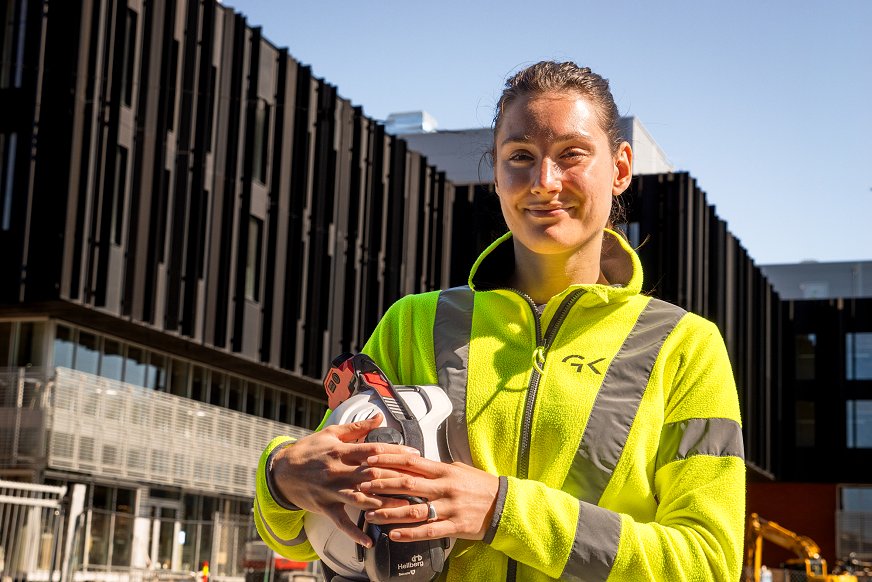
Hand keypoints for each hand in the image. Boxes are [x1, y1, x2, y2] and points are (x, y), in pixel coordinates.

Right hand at [270, 413, 419, 546]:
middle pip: (370, 474)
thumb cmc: (309, 450)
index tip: (414, 455)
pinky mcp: (325, 507)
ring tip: (404, 508)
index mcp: (341, 451)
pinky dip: (355, 533)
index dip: (394, 452)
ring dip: (383, 503)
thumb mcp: (331, 433)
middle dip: (395, 478)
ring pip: (360, 498)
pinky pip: (341, 522)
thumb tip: (379, 417)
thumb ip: (357, 427)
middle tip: (417, 482)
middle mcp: (338, 470)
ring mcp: (331, 490)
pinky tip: (370, 540)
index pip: (372, 450)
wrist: (281, 471)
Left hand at [358, 454, 499, 541]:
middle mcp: (444, 487)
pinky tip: (393, 535)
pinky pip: (428, 531)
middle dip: (382, 485)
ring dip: (389, 512)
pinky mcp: (454, 527)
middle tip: (361, 486)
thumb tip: (413, 463)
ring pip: (414, 510)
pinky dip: (409, 534)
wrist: (504, 504)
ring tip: (370, 514)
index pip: (411, 462)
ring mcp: (449, 508)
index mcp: (443, 470)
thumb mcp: (458, 469)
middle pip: (407, 484)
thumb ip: (435, 468)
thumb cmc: (479, 485)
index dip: (388, 461)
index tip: (370, 461)